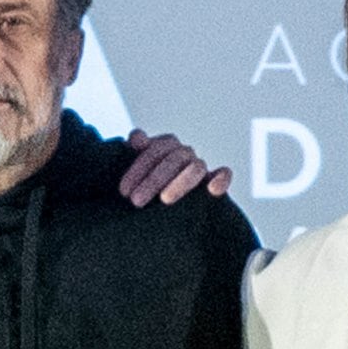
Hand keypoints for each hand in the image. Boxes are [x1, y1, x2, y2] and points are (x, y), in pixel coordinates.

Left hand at [118, 128, 232, 205]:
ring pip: (196, 167)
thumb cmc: (142, 192)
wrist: (160, 210)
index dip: (138, 168)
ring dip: (180, 183)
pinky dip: (221, 179)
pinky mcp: (215, 181)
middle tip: (136, 201)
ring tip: (165, 200)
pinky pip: (223, 175)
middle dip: (153, 179)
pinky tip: (212, 190)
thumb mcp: (135, 175)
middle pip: (173, 158)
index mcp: (164, 146)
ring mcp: (200, 166)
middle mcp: (183, 153)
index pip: (154, 150)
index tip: (124, 191)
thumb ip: (135, 155)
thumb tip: (136, 137)